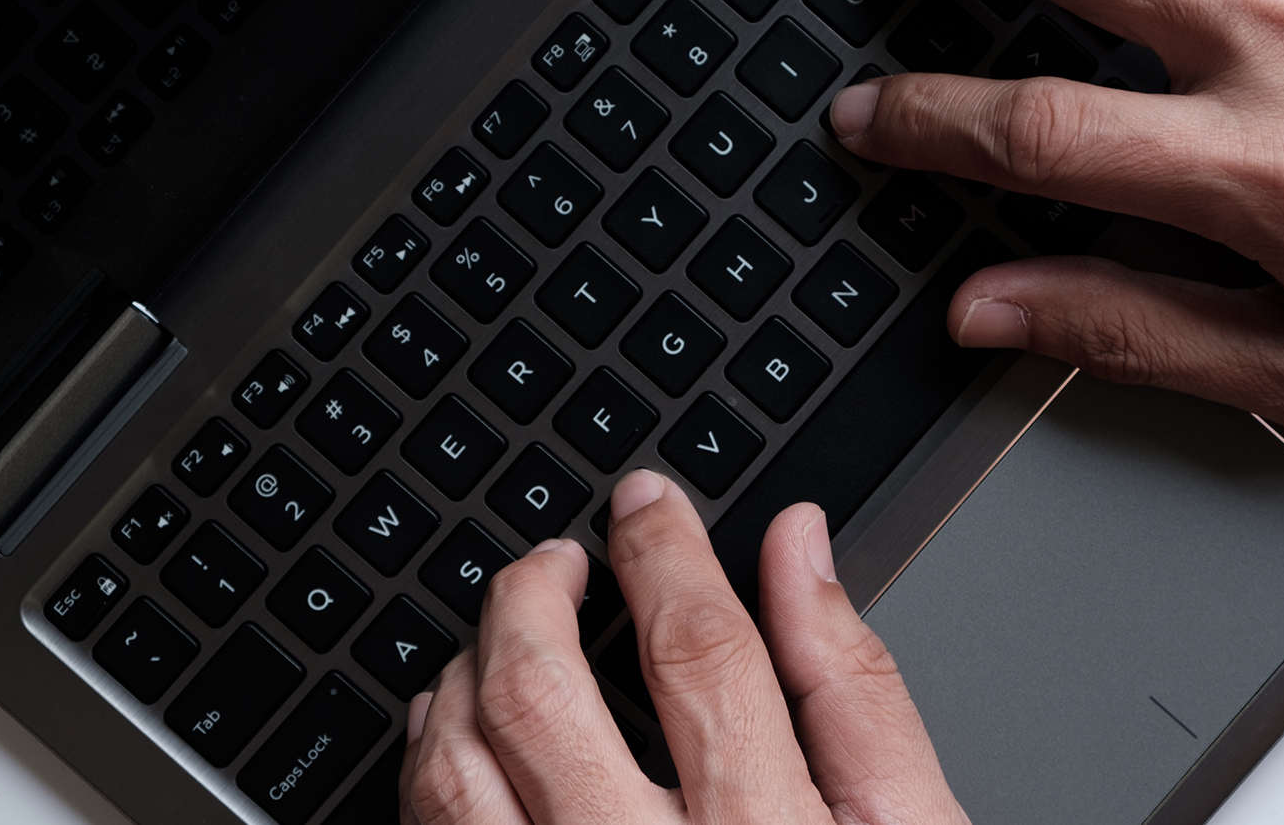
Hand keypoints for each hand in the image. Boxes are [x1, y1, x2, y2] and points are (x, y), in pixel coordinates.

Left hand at [399, 470, 968, 824]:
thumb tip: (800, 550)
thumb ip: (855, 685)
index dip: (661, 551)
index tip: (646, 506)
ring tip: (496, 639)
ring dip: (461, 678)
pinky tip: (457, 740)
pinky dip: (428, 772)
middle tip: (554, 560)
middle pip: (540, 696)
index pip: (694, 647)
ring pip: (457, 777)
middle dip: (531, 595)